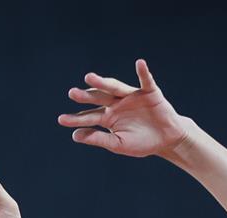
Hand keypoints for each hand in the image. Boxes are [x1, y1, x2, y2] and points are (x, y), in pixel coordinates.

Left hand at [57, 59, 189, 157]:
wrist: (166, 140)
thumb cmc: (141, 143)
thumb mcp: (118, 144)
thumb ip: (99, 139)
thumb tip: (75, 136)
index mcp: (108, 117)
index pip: (89, 116)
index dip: (76, 118)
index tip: (61, 120)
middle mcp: (116, 103)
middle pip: (98, 98)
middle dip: (86, 96)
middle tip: (72, 93)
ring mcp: (131, 96)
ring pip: (115, 87)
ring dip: (103, 82)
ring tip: (89, 78)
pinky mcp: (149, 92)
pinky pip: (146, 80)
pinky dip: (143, 72)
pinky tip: (140, 63)